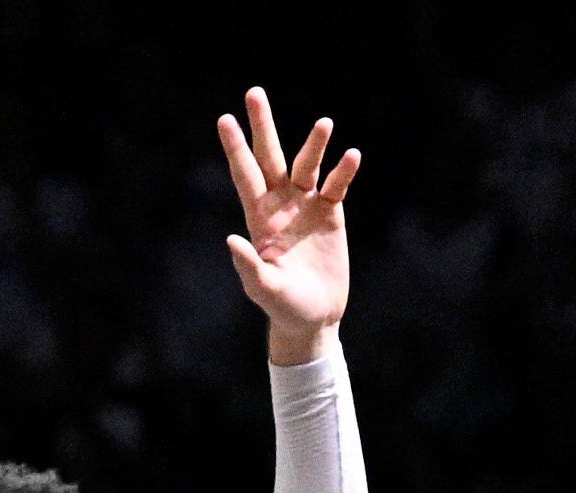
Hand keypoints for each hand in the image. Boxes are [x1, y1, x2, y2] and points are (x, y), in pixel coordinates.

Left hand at [218, 88, 356, 362]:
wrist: (313, 316)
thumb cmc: (282, 306)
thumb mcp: (263, 289)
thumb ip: (249, 266)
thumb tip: (231, 240)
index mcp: (259, 219)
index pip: (245, 175)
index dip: (235, 149)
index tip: (224, 119)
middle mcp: (280, 205)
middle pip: (271, 158)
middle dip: (263, 126)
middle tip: (254, 92)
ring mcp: (306, 206)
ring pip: (308, 165)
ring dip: (314, 144)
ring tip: (324, 123)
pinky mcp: (332, 213)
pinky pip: (337, 185)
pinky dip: (344, 171)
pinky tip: (350, 156)